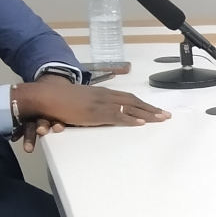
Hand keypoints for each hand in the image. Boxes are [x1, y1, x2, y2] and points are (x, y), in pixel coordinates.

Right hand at [12, 80, 168, 143]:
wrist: (48, 95)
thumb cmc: (61, 100)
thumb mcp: (82, 101)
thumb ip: (94, 106)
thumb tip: (102, 114)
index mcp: (103, 93)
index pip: (128, 98)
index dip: (143, 104)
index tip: (157, 109)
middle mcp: (105, 96)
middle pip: (134, 102)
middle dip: (152, 109)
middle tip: (167, 115)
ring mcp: (101, 104)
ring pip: (130, 108)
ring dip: (147, 114)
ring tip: (162, 119)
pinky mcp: (95, 113)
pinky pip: (117, 116)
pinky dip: (131, 120)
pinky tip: (142, 123)